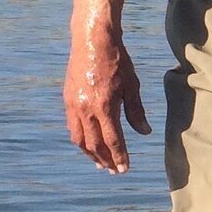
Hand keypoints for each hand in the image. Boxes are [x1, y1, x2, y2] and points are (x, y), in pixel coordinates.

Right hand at [64, 19, 150, 172]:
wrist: (92, 39)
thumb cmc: (117, 60)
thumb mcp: (132, 85)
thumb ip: (136, 111)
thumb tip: (144, 132)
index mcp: (104, 107)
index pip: (112, 141)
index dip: (119, 157)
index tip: (125, 169)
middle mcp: (86, 109)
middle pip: (94, 145)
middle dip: (105, 160)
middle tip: (114, 171)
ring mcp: (73, 105)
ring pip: (79, 139)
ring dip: (90, 154)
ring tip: (101, 163)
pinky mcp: (67, 99)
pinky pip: (72, 127)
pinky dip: (81, 139)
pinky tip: (89, 143)